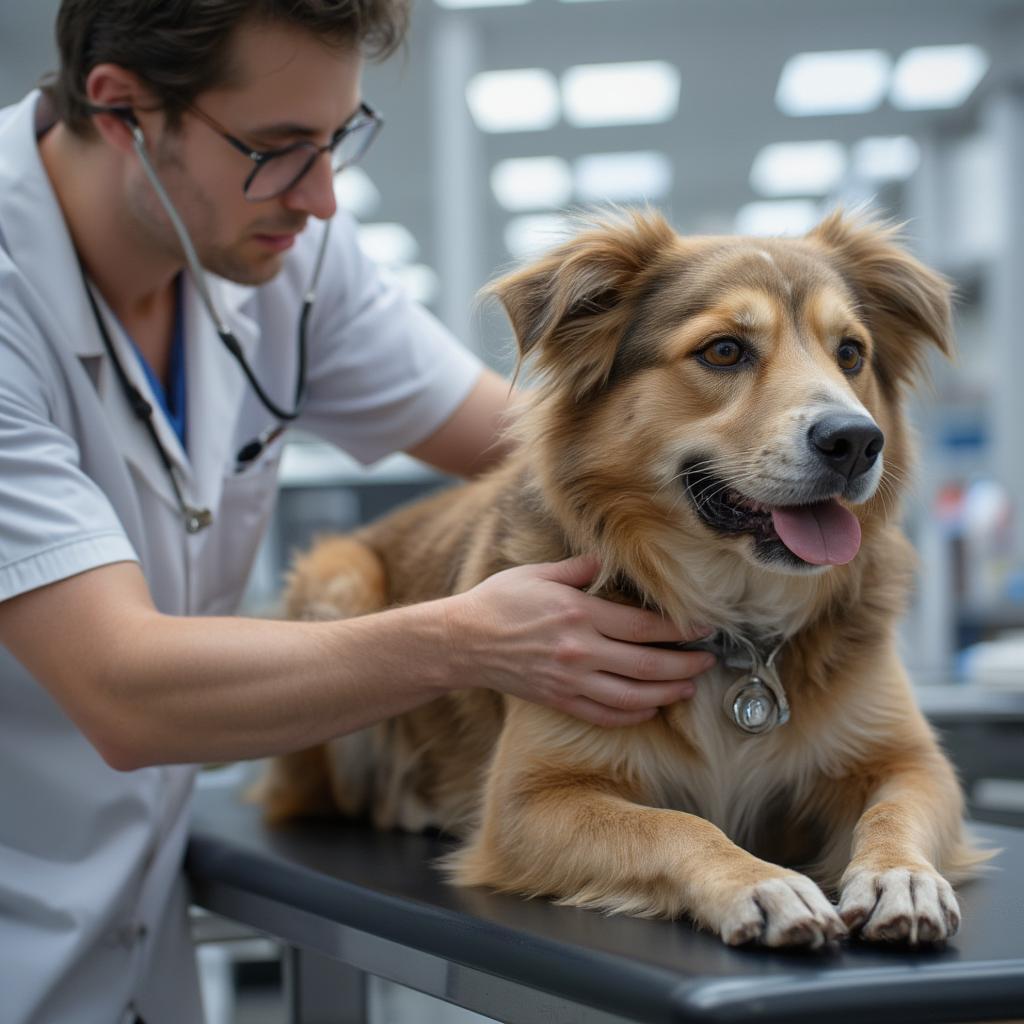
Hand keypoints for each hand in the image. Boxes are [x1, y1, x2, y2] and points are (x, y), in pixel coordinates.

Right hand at [445, 555, 714, 726]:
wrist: (462, 641)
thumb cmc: (499, 600)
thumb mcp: (539, 574)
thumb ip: (580, 569)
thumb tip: (610, 561)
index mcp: (580, 614)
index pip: (644, 626)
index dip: (680, 629)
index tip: (703, 628)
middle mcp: (580, 651)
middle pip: (647, 666)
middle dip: (685, 665)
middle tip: (708, 662)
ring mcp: (570, 681)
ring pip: (632, 697)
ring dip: (666, 694)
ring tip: (688, 688)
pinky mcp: (558, 700)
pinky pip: (604, 715)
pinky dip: (632, 715)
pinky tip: (649, 708)